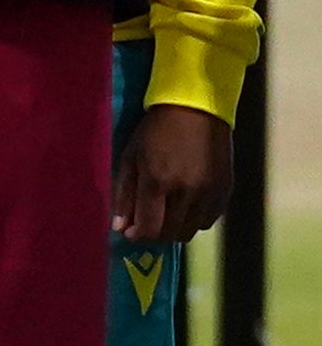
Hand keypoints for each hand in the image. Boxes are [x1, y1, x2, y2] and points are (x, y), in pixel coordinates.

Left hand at [111, 103, 233, 244]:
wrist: (197, 109)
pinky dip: (195, 220)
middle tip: (147, 221)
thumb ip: (124, 195)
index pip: (149, 228)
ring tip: (166, 212)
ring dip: (175, 228)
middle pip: (170, 234)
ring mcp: (209, 193)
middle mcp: (186, 192)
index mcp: (158, 182)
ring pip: (190, 231)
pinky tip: (185, 205)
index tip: (130, 231)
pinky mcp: (225, 190)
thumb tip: (119, 228)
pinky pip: (209, 221)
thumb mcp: (130, 157)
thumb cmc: (155, 131)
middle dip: (154, 232)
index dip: (137, 235)